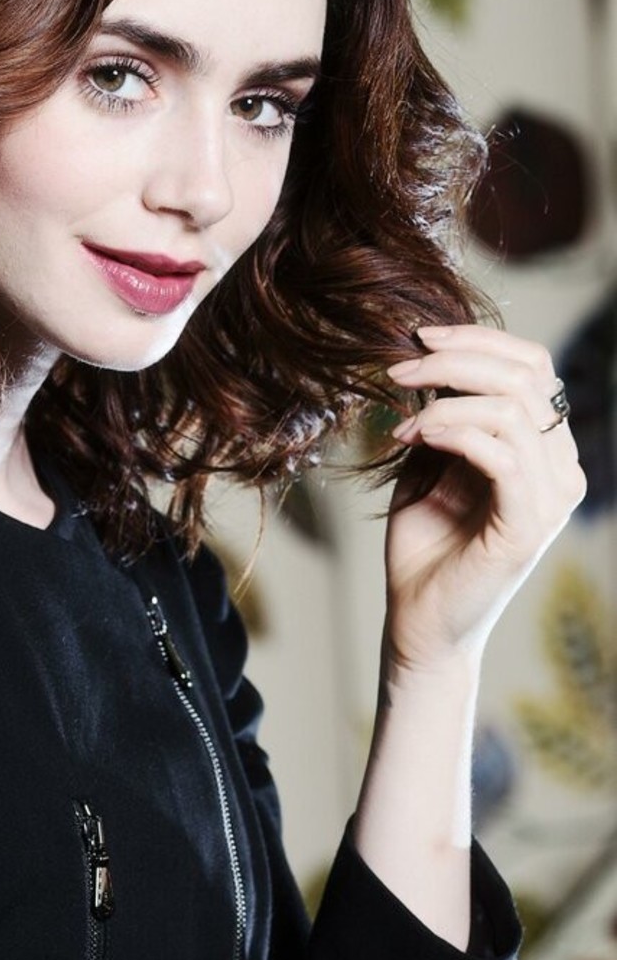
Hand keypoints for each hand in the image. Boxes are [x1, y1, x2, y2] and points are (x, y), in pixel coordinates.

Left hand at [381, 323, 585, 674]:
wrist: (419, 621)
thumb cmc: (425, 544)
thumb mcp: (431, 461)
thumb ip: (444, 413)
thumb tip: (427, 358)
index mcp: (545, 448)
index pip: (533, 365)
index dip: (477, 340)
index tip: (418, 338)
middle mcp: (561, 469)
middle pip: (527, 376)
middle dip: (455, 359)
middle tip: (397, 369)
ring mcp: (551, 499)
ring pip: (514, 410)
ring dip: (444, 401)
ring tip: (400, 421)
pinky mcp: (528, 526)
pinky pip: (503, 456)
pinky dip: (454, 432)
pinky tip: (415, 437)